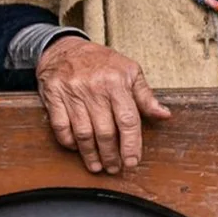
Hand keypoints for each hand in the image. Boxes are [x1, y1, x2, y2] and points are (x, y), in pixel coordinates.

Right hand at [37, 37, 169, 174]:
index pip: (127, 120)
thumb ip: (146, 96)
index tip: (133, 162)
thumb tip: (164, 115)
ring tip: (98, 166)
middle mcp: (94, 89)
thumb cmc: (101, 61)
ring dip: (90, 154)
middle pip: (105, 131)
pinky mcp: (53, 96)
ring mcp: (72, 93)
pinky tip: (77, 149)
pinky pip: (60, 126)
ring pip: (83, 132)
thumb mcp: (130, 71)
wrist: (63, 47)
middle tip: (116, 168)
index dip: (131, 144)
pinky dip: (69, 141)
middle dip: (111, 155)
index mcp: (116, 83)